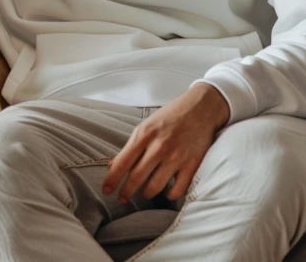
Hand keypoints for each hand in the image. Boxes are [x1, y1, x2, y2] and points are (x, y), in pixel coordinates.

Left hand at [102, 83, 229, 203]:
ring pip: (155, 187)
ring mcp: (177, 156)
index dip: (112, 179)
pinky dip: (169, 194)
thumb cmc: (170, 116)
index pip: (123, 162)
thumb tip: (113, 166)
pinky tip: (166, 190)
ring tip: (144, 192)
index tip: (106, 190)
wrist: (200, 107)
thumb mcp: (146, 126)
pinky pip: (177, 190)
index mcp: (145, 134)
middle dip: (126, 192)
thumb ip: (131, 147)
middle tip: (122, 198)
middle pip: (137, 178)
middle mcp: (159, 146)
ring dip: (147, 193)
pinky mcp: (192, 164)